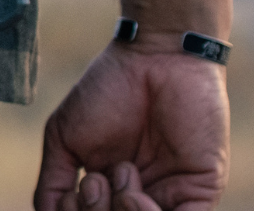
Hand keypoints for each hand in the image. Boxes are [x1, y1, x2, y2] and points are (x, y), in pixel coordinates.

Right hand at [34, 43, 227, 209]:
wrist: (155, 57)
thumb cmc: (108, 90)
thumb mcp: (65, 139)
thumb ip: (52, 183)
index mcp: (111, 190)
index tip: (79, 184)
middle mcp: (143, 198)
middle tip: (96, 180)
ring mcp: (172, 197)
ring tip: (123, 173)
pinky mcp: (200, 192)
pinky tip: (140, 195)